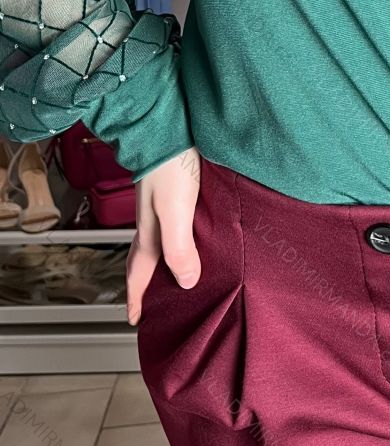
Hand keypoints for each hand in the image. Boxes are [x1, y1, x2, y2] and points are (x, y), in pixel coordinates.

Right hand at [126, 147, 202, 326]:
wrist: (168, 126)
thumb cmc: (169, 165)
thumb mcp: (175, 211)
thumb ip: (179, 247)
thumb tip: (186, 281)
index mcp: (148, 232)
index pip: (139, 273)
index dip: (137, 298)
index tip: (135, 319)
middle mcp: (152, 222)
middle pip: (147, 260)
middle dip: (148, 284)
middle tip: (154, 304)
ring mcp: (162, 206)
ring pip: (161, 242)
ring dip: (165, 261)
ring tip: (178, 275)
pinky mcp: (176, 191)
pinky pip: (175, 224)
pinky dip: (181, 238)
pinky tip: (196, 236)